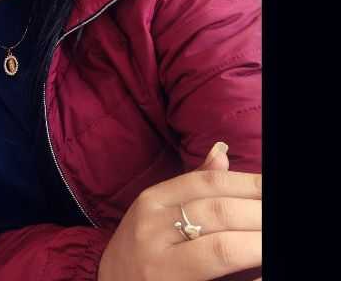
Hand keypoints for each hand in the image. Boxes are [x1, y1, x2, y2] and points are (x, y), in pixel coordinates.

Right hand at [97, 142, 261, 280]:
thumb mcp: (156, 210)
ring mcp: (160, 264)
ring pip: (221, 248)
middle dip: (257, 213)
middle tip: (279, 211)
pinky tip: (263, 273)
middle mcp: (153, 228)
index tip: (270, 187)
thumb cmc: (138, 246)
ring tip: (275, 239)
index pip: (205, 183)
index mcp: (152, 200)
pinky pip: (216, 279)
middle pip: (217, 213)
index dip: (245, 183)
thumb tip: (222, 151)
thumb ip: (192, 184)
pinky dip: (248, 278)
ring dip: (257, 242)